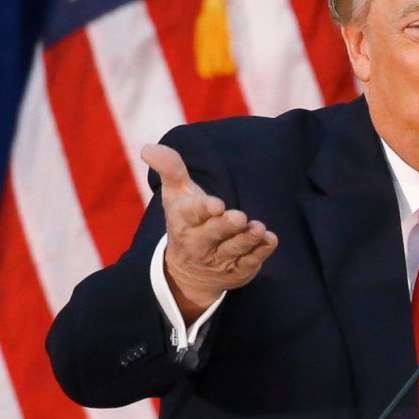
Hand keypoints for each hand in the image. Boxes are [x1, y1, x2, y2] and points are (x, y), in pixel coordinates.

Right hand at [145, 142, 275, 321]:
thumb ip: (170, 169)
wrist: (189, 270)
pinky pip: (250, 262)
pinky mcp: (238, 270)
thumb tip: (148, 148)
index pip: (192, 213)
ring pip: (234, 248)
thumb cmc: (187, 220)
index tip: (217, 205)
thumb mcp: (176, 194)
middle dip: (226, 226)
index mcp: (183, 221)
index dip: (204, 209)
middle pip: (213, 234)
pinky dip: (261, 252)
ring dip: (248, 239)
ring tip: (259, 228)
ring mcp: (219, 258)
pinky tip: (270, 240)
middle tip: (239, 217)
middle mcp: (199, 242)